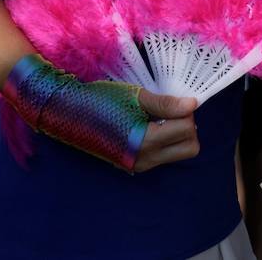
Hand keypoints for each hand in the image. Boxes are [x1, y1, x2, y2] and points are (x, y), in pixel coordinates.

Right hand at [4, 53, 198, 171]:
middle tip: (171, 109)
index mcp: (146, 142)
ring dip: (175, 134)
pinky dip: (162, 139)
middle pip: (190, 148)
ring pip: (178, 152)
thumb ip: (166, 103)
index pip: (187, 129)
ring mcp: (139, 164)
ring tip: (156, 115)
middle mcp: (145, 159)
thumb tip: (193, 104)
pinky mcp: (133, 164)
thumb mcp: (135, 96)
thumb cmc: (100, 101)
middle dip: (187, 127)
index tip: (174, 99)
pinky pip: (162, 154)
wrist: (67, 114)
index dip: (185, 111)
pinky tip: (146, 123)